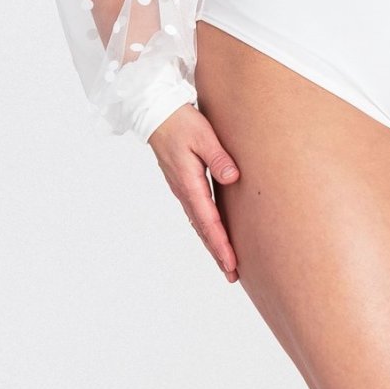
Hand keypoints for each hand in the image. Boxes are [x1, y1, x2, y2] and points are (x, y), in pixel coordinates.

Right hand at [147, 103, 241, 283]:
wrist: (155, 112)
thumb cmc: (180, 121)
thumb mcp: (203, 135)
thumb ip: (218, 157)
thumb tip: (234, 178)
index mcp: (189, 183)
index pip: (208, 221)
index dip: (221, 244)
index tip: (231, 263)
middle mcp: (184, 190)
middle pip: (203, 229)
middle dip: (217, 253)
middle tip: (232, 275)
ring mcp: (182, 188)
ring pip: (199, 222)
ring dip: (212, 243)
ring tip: (226, 262)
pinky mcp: (183, 182)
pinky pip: (196, 211)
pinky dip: (206, 228)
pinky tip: (212, 233)